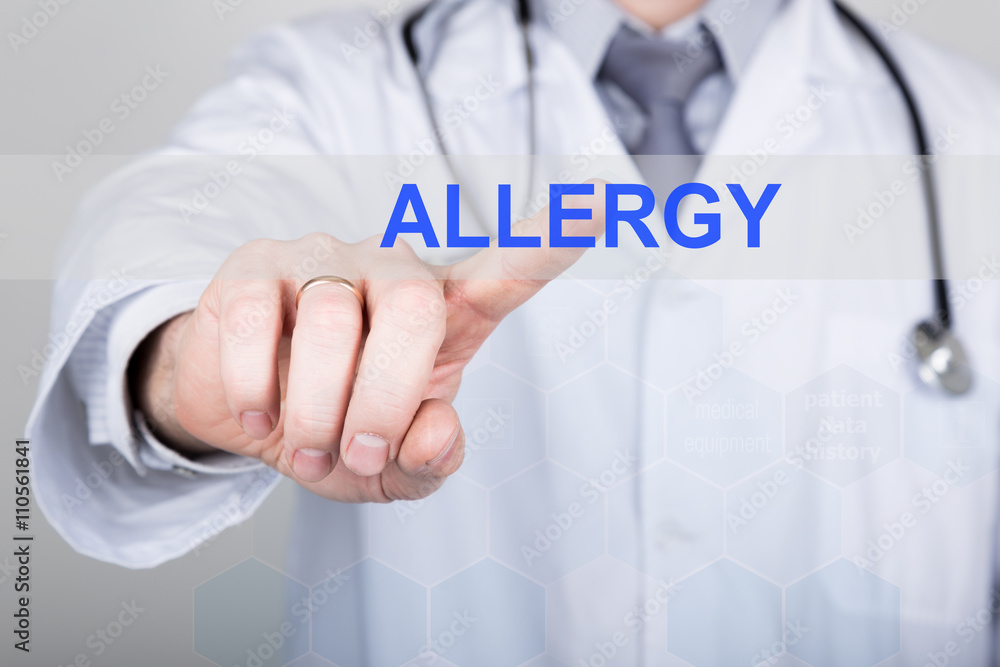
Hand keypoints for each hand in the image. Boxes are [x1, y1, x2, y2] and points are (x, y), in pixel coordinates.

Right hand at [132, 183, 605, 502]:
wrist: (247, 413)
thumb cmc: (337, 429)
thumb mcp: (390, 468)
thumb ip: (427, 460)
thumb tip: (434, 432)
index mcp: (443, 314)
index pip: (503, 272)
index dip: (548, 242)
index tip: (600, 203)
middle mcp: (390, 271)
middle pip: (414, 306)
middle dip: (386, 397)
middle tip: (360, 453)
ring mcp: (323, 259)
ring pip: (329, 318)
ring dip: (317, 409)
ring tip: (307, 448)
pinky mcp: (255, 265)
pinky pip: (255, 318)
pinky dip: (256, 386)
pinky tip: (259, 416)